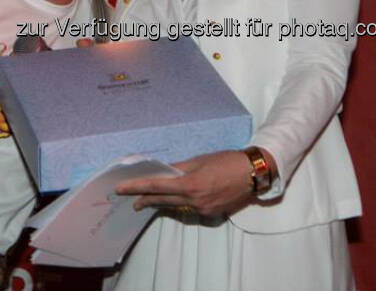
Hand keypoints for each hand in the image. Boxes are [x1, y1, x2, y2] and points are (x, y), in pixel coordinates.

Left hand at [115, 150, 254, 217]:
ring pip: (177, 206)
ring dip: (164, 202)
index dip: (137, 187)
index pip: (157, 186)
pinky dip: (182, 203)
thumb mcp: (201, 160)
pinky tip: (180, 199)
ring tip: (151, 199)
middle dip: (146, 199)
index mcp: (190, 184)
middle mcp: (194, 200)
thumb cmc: (227, 161)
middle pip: (163, 200)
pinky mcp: (211, 214)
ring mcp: (203, 209)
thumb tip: (164, 170)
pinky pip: (190, 209)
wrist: (253, 173)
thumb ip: (180, 167)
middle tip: (132, 201)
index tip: (121, 189)